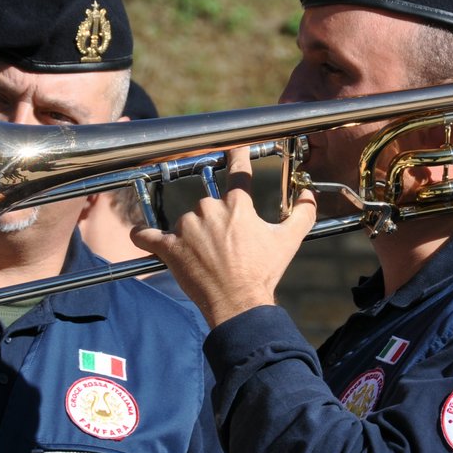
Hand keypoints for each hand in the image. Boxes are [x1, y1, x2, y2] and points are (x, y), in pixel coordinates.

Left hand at [132, 145, 316, 327]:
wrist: (239, 303)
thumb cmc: (263, 273)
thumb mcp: (289, 242)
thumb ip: (303, 214)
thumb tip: (310, 195)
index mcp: (238, 205)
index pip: (238, 171)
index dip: (237, 157)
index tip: (234, 148)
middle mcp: (210, 209)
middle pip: (209, 203)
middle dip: (215, 221)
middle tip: (225, 246)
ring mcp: (187, 227)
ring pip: (186, 222)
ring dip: (191, 235)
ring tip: (204, 259)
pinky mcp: (169, 246)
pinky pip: (148, 235)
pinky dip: (144, 235)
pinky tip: (141, 236)